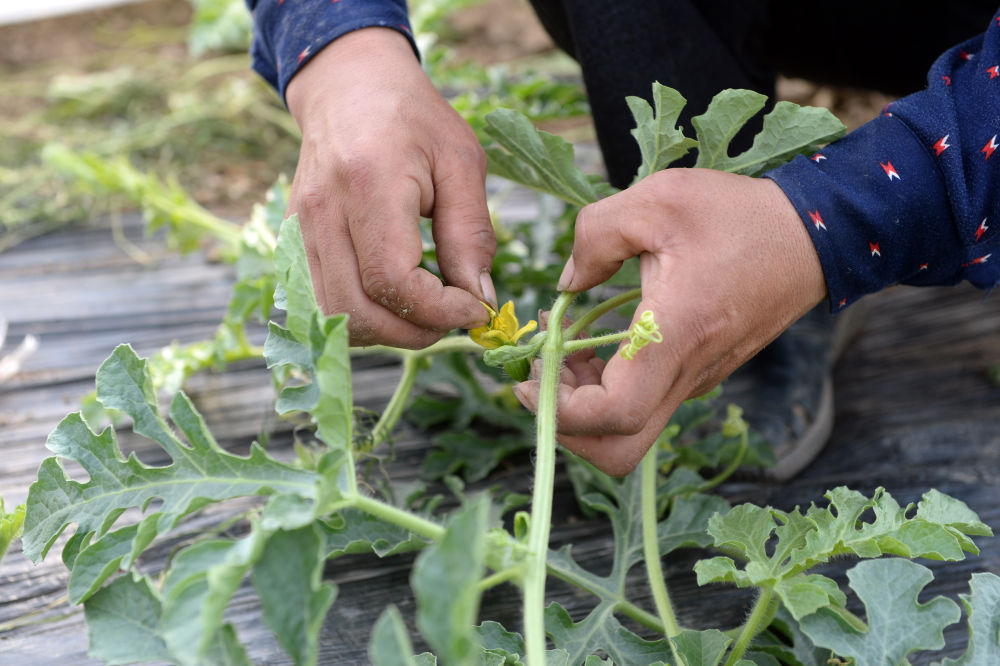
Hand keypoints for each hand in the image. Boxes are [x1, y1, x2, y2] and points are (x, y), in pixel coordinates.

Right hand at [285, 28, 495, 347]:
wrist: (349, 86)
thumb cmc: (413, 118)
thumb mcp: (461, 162)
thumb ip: (471, 234)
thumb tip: (479, 300)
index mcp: (368, 182)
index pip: (392, 280)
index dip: (437, 310)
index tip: (474, 309)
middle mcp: (322, 211)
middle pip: (357, 310)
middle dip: (413, 332)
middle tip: (451, 317)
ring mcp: (299, 228)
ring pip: (333, 316)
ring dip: (385, 331)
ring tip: (424, 311)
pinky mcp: (293, 241)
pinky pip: (318, 303)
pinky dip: (359, 318)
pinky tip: (391, 302)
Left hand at [515, 168, 827, 475]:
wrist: (812, 236)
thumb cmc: (738, 216)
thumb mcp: (657, 199)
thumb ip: (595, 234)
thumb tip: (565, 283)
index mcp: (675, 334)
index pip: (613, 415)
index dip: (561, 411)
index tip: (530, 377)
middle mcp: (688, 373)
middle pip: (618, 450)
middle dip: (566, 427)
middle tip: (538, 376)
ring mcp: (696, 380)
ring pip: (628, 431)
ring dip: (581, 405)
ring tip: (556, 348)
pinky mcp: (698, 374)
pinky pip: (644, 405)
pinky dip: (604, 390)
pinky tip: (587, 346)